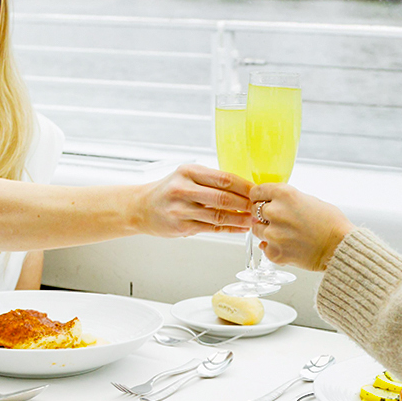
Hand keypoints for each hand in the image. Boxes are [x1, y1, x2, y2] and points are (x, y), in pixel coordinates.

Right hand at [138, 164, 252, 237]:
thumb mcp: (187, 177)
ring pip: (218, 215)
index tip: (258, 191)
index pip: (223, 178)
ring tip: (254, 220)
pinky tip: (240, 228)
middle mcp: (183, 189)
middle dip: (245, 204)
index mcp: (188, 172)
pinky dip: (229, 228)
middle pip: (223, 197)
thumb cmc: (168, 191)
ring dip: (239, 219)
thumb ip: (211, 181)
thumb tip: (244, 187)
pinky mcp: (181, 227)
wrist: (141, 207)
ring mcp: (181, 209)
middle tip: (259, 207)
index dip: (244, 186)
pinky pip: (211, 228)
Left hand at [249, 184, 355, 271]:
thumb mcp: (308, 200)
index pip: (256, 192)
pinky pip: (265, 248)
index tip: (261, 201)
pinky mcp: (275, 253)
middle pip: (254, 211)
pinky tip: (288, 246)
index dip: (259, 197)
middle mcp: (275, 212)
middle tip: (279, 221)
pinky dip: (273, 248)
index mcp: (284, 194)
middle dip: (264, 215)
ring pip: (257, 230)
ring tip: (286, 235)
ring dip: (267, 232)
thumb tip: (272, 204)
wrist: (340, 247)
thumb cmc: (331, 223)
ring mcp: (273, 234)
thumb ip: (287, 200)